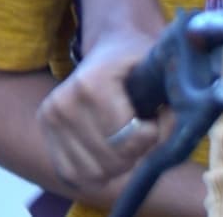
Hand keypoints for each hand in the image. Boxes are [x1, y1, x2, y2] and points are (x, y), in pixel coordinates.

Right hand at [37, 29, 162, 192]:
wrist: (109, 46)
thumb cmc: (136, 58)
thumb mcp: (157, 66)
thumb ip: (171, 94)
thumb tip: (177, 123)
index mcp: (89, 83)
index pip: (127, 136)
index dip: (153, 134)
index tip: (160, 116)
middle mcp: (62, 104)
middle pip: (111, 158)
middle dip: (138, 151)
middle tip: (146, 127)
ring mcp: (49, 122)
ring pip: (94, 173)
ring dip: (119, 164)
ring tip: (129, 136)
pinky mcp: (45, 137)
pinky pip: (76, 175)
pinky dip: (99, 171)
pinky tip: (110, 149)